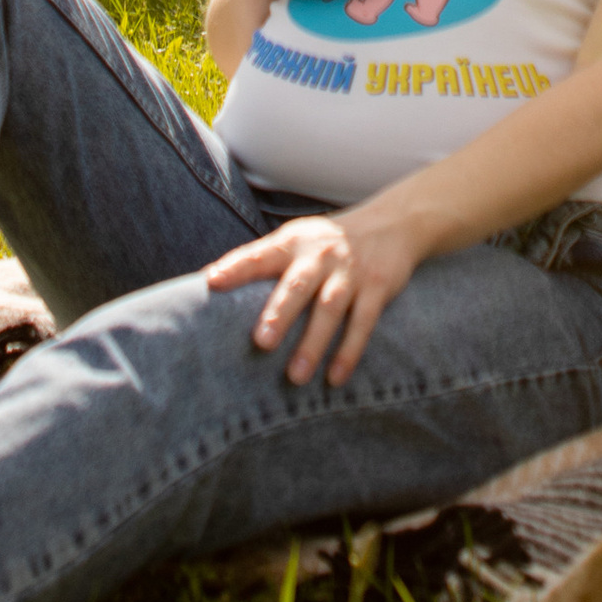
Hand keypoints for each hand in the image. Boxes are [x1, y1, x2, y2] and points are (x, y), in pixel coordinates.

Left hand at [204, 202, 423, 387]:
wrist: (392, 223)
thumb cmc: (326, 241)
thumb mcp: (295, 239)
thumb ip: (259, 258)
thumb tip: (208, 278)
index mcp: (294, 242)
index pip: (260, 254)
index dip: (236, 267)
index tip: (211, 282)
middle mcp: (321, 255)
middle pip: (298, 284)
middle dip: (280, 313)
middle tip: (261, 342)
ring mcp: (351, 271)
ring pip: (330, 308)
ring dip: (313, 343)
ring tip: (295, 377)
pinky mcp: (377, 287)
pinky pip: (363, 323)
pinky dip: (349, 352)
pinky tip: (334, 378)